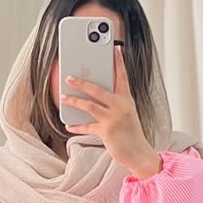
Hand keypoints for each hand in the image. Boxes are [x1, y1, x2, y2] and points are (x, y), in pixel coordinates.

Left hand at [62, 45, 162, 178]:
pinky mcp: (106, 131)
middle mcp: (121, 106)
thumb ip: (114, 102)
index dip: (119, 62)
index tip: (115, 48)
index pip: (123, 76)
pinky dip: (77, 127)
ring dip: (74, 101)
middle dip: (82, 82)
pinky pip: (87, 127)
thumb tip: (95, 94)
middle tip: (69, 76)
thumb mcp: (127, 113)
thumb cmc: (131, 133)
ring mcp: (113, 118)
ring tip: (63, 97)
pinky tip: (68, 126)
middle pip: (98, 89)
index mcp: (127, 99)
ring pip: (89, 105)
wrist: (139, 153)